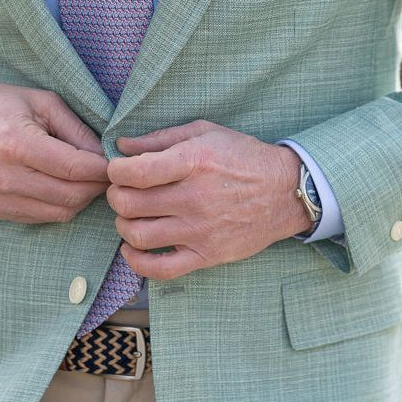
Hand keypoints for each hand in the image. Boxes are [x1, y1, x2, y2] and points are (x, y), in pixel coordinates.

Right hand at [0, 83, 109, 223]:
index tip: (117, 162)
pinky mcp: (1, 211)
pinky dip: (64, 205)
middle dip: (98, 185)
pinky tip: (66, 186)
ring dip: (84, 198)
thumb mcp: (40, 102)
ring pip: (63, 212)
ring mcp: (2, 199)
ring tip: (89, 178)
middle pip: (72, 195)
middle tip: (109, 172)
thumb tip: (106, 153)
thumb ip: (76, 128)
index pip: (75, 169)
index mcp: (17, 144)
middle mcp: (8, 177)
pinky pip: (46, 218)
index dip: (103, 169)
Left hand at [106, 120, 310, 279]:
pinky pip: (161, 269)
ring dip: (123, 226)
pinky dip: (137, 262)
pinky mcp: (207, 255)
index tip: (117, 170)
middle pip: (129, 204)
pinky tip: (133, 249)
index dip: (115, 171)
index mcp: (193, 161)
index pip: (134, 172)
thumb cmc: (243, 157)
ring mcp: (200, 230)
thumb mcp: (205, 133)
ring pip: (138, 236)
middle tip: (123, 192)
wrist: (286, 191)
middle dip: (116, 196)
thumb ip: (160, 138)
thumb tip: (121, 145)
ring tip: (130, 217)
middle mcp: (195, 197)